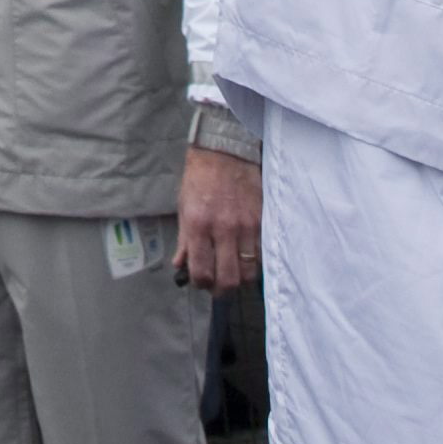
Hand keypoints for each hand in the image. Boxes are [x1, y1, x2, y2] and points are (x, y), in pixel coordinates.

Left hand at [173, 144, 259, 291]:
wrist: (225, 152)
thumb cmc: (199, 179)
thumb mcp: (183, 207)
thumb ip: (184, 240)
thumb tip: (180, 265)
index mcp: (198, 225)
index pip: (201, 272)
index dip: (200, 284)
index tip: (200, 282)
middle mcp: (223, 229)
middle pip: (229, 279)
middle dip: (222, 291)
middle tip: (218, 287)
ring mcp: (246, 227)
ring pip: (249, 272)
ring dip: (240, 278)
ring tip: (233, 273)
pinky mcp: (262, 222)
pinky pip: (261, 255)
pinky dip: (254, 263)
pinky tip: (246, 258)